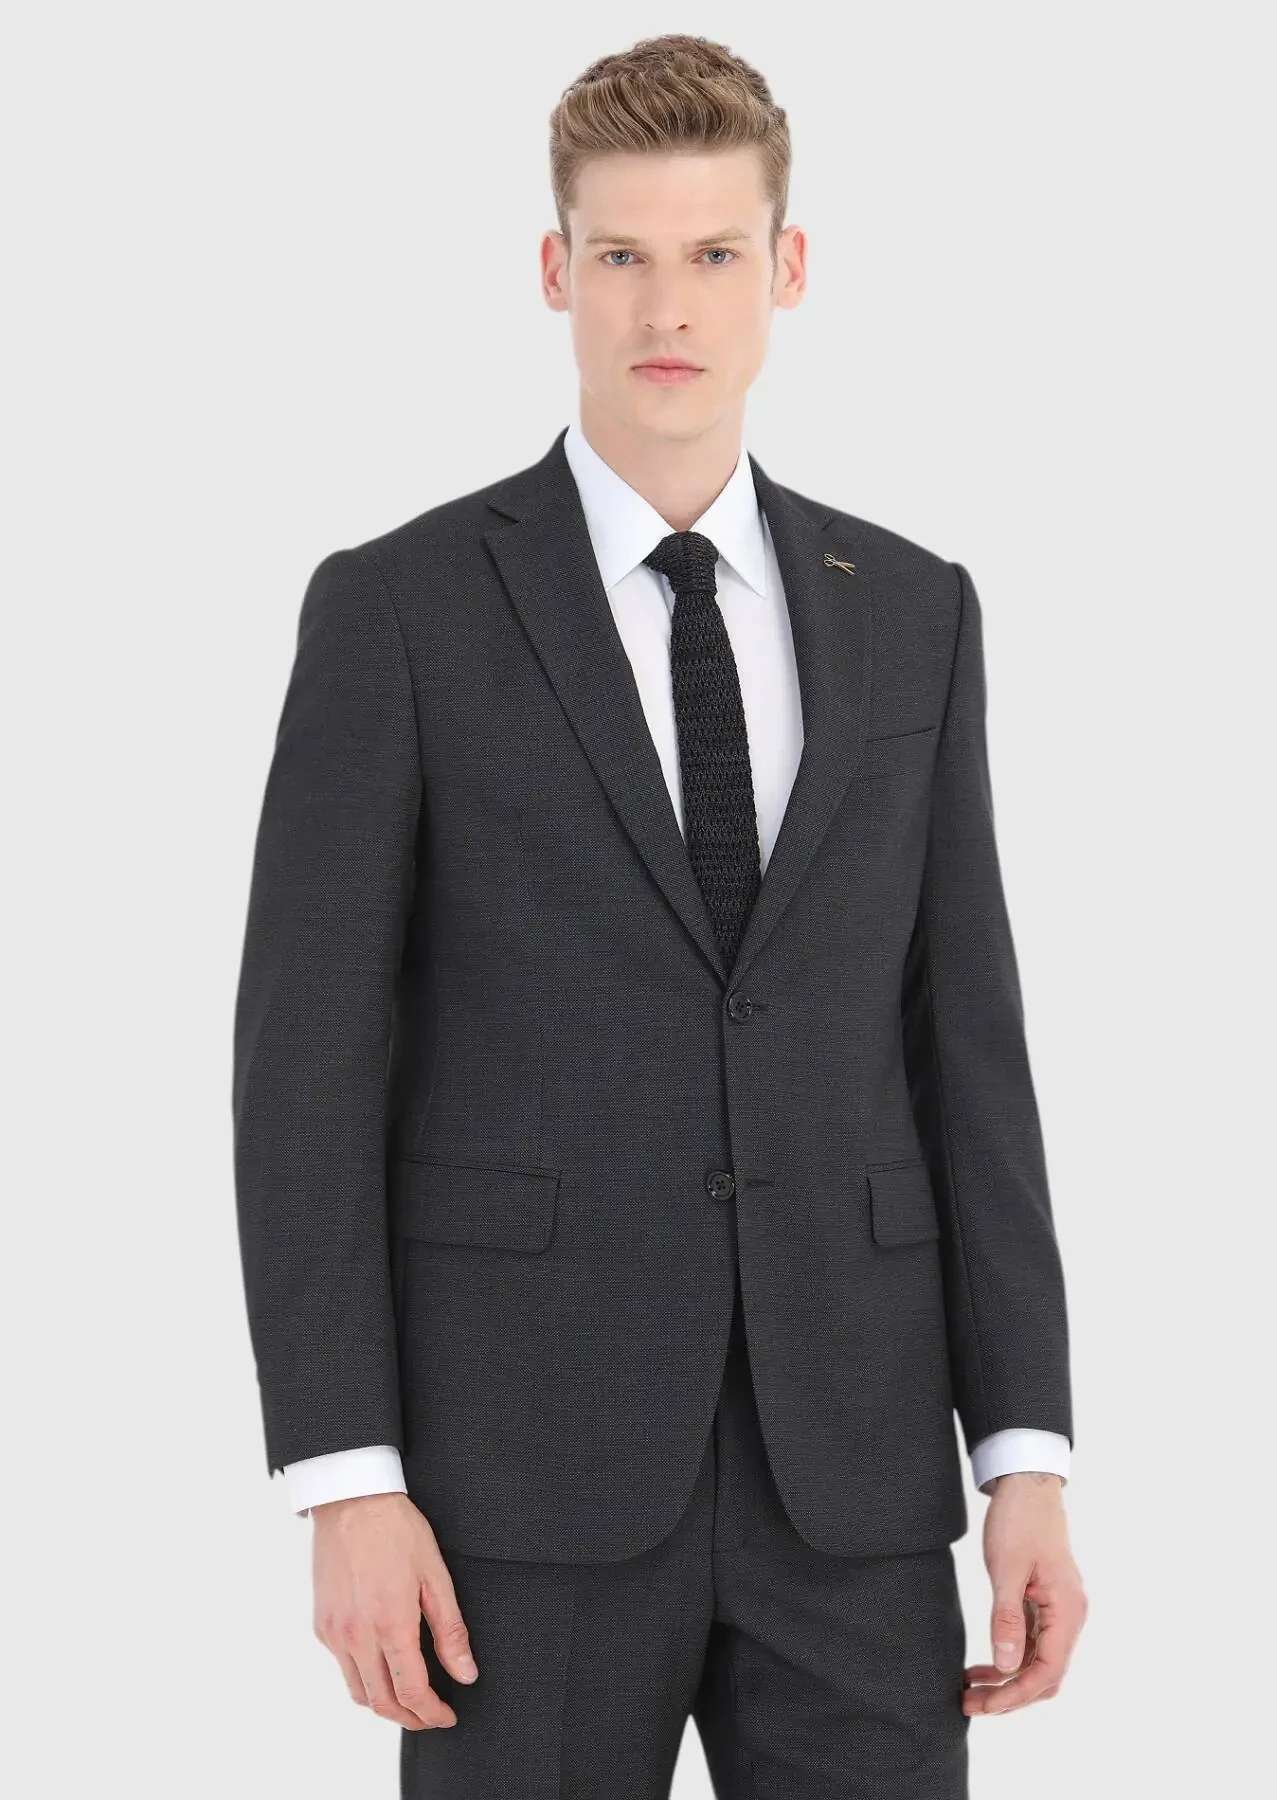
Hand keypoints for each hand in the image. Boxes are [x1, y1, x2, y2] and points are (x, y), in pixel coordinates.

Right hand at [310, 1492, 477, 1729]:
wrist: (351, 1500)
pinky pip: (342, 1666)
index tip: (447, 1716)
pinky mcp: (321, 1624)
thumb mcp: (436, 1575)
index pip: (411, 1691)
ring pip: (357, 1691)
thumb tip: (466, 1674)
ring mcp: (333, 1632)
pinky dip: (363, 1677)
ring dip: (384, 1703)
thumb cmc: (397, 1530)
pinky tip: (382, 1663)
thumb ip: (451, 1630)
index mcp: (390, 1624)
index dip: (432, 1713)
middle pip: (381, 1702)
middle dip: (409, 1718)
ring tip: (408, 1697)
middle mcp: (356, 1635)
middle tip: (431, 1716)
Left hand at [963, 1472, 1086, 1716]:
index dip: (1016, 1695)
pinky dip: (1009, 1659)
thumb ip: (1007, 1617)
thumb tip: (1007, 1666)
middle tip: (969, 1705)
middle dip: (1009, 1695)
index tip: (984, 1706)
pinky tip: (982, 1666)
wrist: (1026, 1485)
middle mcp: (1069, 1616)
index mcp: (1067, 1611)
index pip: (1047, 1671)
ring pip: (1037, 1663)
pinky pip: (1031, 1644)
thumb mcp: (1007, 1568)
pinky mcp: (1044, 1604)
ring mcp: (1058, 1611)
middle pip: (1045, 1675)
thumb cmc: (1019, 1521)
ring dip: (1007, 1681)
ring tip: (970, 1692)